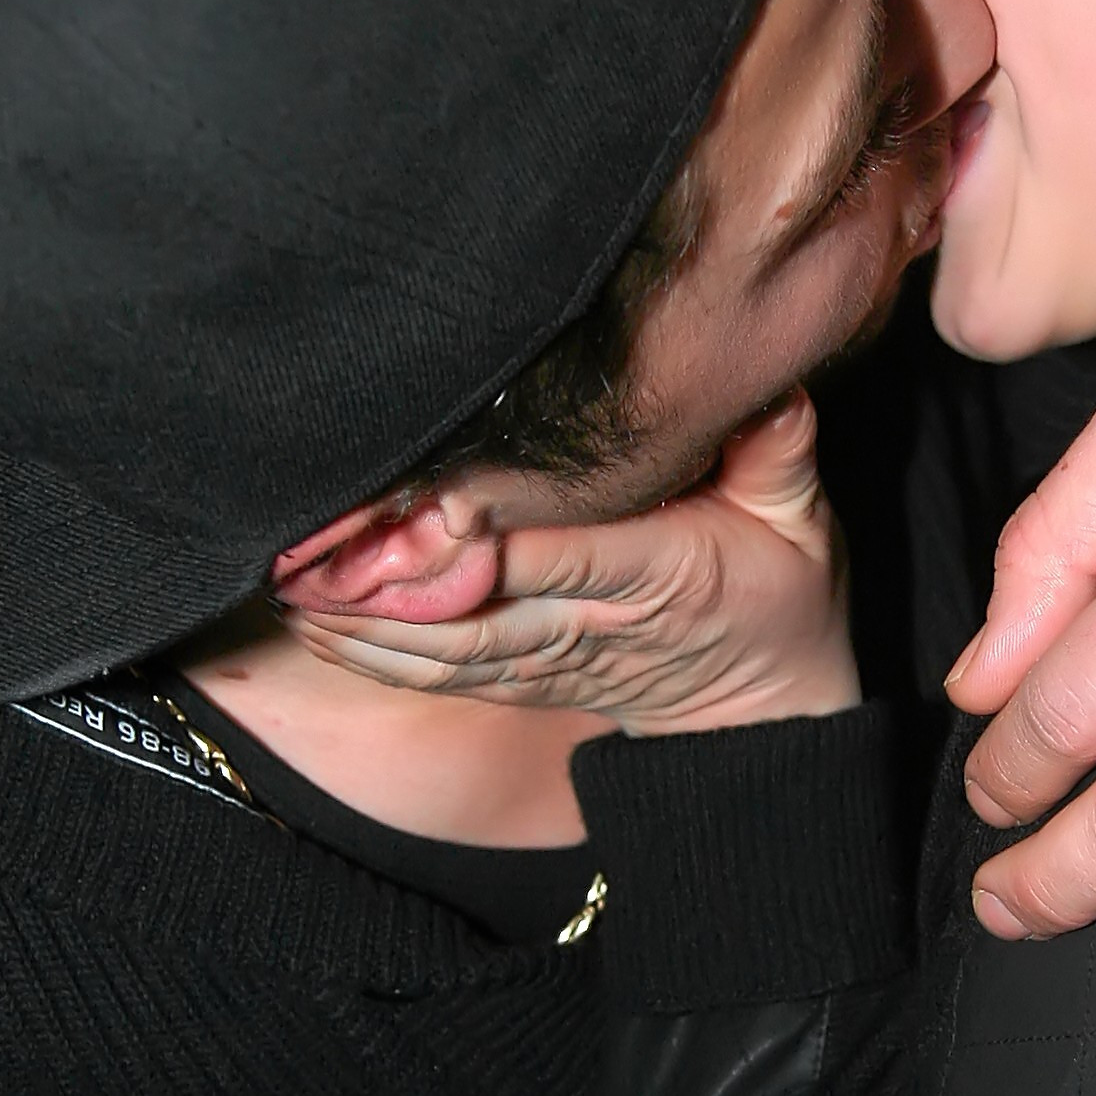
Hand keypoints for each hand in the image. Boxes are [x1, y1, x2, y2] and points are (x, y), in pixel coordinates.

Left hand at [284, 393, 860, 733]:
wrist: (769, 707)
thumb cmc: (782, 592)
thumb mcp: (803, 517)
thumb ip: (778, 450)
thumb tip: (774, 388)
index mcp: (659, 574)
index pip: (561, 551)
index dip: (488, 539)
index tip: (421, 512)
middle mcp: (593, 621)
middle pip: (477, 608)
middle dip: (388, 588)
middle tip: (309, 554)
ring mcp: (556, 658)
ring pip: (446, 649)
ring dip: (365, 626)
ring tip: (292, 588)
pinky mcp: (530, 680)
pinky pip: (445, 676)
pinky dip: (379, 656)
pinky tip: (319, 629)